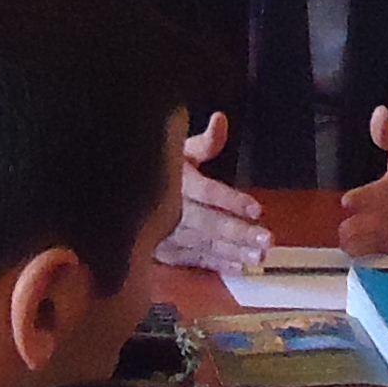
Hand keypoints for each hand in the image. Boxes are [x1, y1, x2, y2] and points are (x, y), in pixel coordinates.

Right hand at [170, 114, 270, 272]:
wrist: (120, 199)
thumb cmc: (159, 171)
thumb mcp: (179, 151)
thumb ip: (204, 142)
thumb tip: (221, 119)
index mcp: (176, 182)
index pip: (206, 192)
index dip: (230, 201)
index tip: (256, 209)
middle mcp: (170, 211)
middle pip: (207, 223)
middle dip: (238, 233)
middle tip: (267, 240)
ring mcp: (167, 236)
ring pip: (203, 245)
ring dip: (232, 252)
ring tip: (259, 257)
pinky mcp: (166, 253)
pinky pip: (193, 260)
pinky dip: (216, 264)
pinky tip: (239, 267)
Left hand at [330, 110, 387, 259]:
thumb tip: (379, 112)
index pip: (373, 198)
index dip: (357, 200)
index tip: (348, 201)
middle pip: (361, 229)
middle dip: (350, 226)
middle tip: (350, 218)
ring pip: (362, 247)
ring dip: (353, 240)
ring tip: (354, 230)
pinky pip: (371, 257)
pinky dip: (363, 251)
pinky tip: (362, 241)